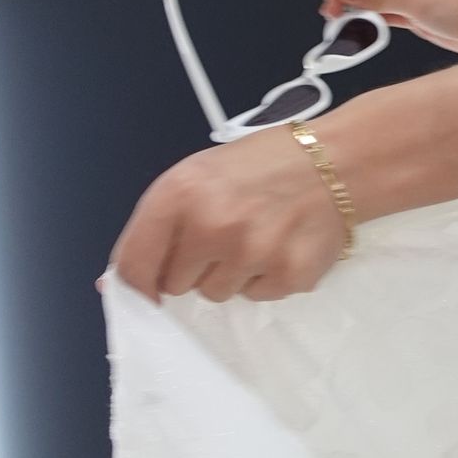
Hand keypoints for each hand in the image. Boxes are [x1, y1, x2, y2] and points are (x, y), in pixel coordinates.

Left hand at [109, 130, 351, 302]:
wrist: (340, 161)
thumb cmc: (263, 164)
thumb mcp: (199, 175)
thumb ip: (160, 224)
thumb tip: (117, 283)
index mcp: (180, 193)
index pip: (134, 265)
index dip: (137, 284)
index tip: (147, 289)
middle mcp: (212, 225)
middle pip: (175, 285)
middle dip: (193, 266)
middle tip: (223, 236)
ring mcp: (252, 253)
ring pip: (216, 293)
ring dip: (230, 273)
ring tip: (256, 236)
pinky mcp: (288, 275)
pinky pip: (256, 296)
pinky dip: (266, 277)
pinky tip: (281, 244)